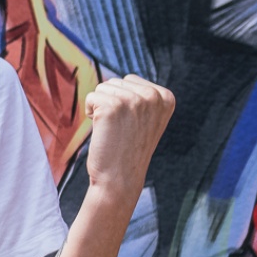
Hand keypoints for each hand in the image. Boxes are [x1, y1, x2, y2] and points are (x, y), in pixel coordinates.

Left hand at [82, 74, 174, 198]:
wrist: (120, 178)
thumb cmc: (128, 149)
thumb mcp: (146, 119)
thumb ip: (140, 96)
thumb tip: (116, 77)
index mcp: (166, 97)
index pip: (130, 80)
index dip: (123, 102)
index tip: (132, 125)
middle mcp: (153, 96)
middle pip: (116, 81)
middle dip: (110, 103)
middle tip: (120, 130)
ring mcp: (134, 99)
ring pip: (102, 88)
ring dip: (100, 108)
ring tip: (113, 130)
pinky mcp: (113, 106)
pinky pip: (91, 97)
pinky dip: (90, 113)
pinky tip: (103, 130)